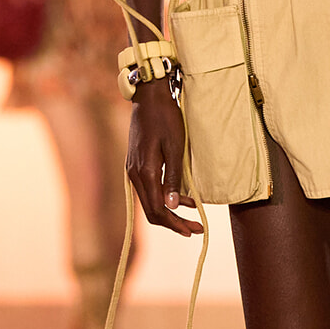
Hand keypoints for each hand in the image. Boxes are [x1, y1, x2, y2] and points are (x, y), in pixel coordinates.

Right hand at [127, 84, 203, 237]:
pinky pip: (149, 190)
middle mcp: (134, 175)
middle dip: (174, 223)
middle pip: (152, 211)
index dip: (175, 223)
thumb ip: (173, 177)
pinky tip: (181, 198)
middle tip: (196, 229)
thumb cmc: (166, 118)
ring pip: (150, 202)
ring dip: (171, 212)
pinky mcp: (136, 165)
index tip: (193, 230)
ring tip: (193, 216)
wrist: (149, 97)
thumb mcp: (175, 147)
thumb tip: (172, 206)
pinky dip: (164, 198)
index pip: (158, 210)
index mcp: (144, 172)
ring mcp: (133, 170)